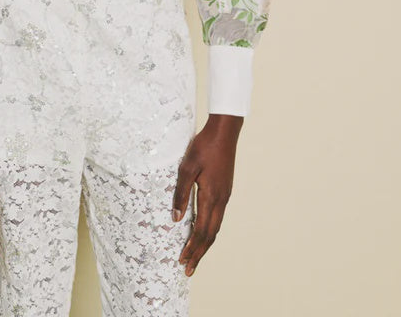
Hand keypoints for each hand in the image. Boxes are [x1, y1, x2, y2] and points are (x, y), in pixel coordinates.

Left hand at [172, 113, 242, 275]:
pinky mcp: (225, 189)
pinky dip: (209, 229)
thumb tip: (175, 219)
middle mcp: (221, 200)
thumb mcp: (187, 167)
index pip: (201, 230)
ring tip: (195, 255)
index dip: (192, 248)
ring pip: (216, 226)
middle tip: (188, 269)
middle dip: (199, 253)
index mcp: (211, 196)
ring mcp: (225, 195)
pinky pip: (217, 216)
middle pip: (211, 234)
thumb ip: (181, 193)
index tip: (183, 262)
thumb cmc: (204, 146)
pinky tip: (202, 230)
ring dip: (205, 243)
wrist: (224, 131)